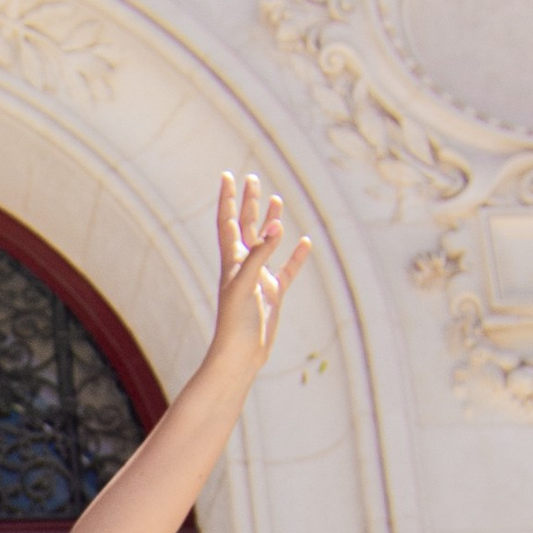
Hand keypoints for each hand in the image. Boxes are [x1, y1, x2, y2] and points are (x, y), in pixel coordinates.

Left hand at [210, 171, 312, 374]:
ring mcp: (259, 280)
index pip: (227, 221)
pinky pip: (287, 270)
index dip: (227, 198)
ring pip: (267, 244)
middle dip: (249, 203)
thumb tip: (276, 225)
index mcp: (231, 260)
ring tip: (277, 200)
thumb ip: (260, 253)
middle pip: (246, 226)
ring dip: (271, 223)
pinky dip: (295, 256)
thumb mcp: (246, 283)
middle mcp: (243, 266)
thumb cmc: (235, 322)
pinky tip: (305, 243)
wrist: (240, 356)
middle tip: (252, 178)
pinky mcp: (273, 295)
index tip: (228, 175)